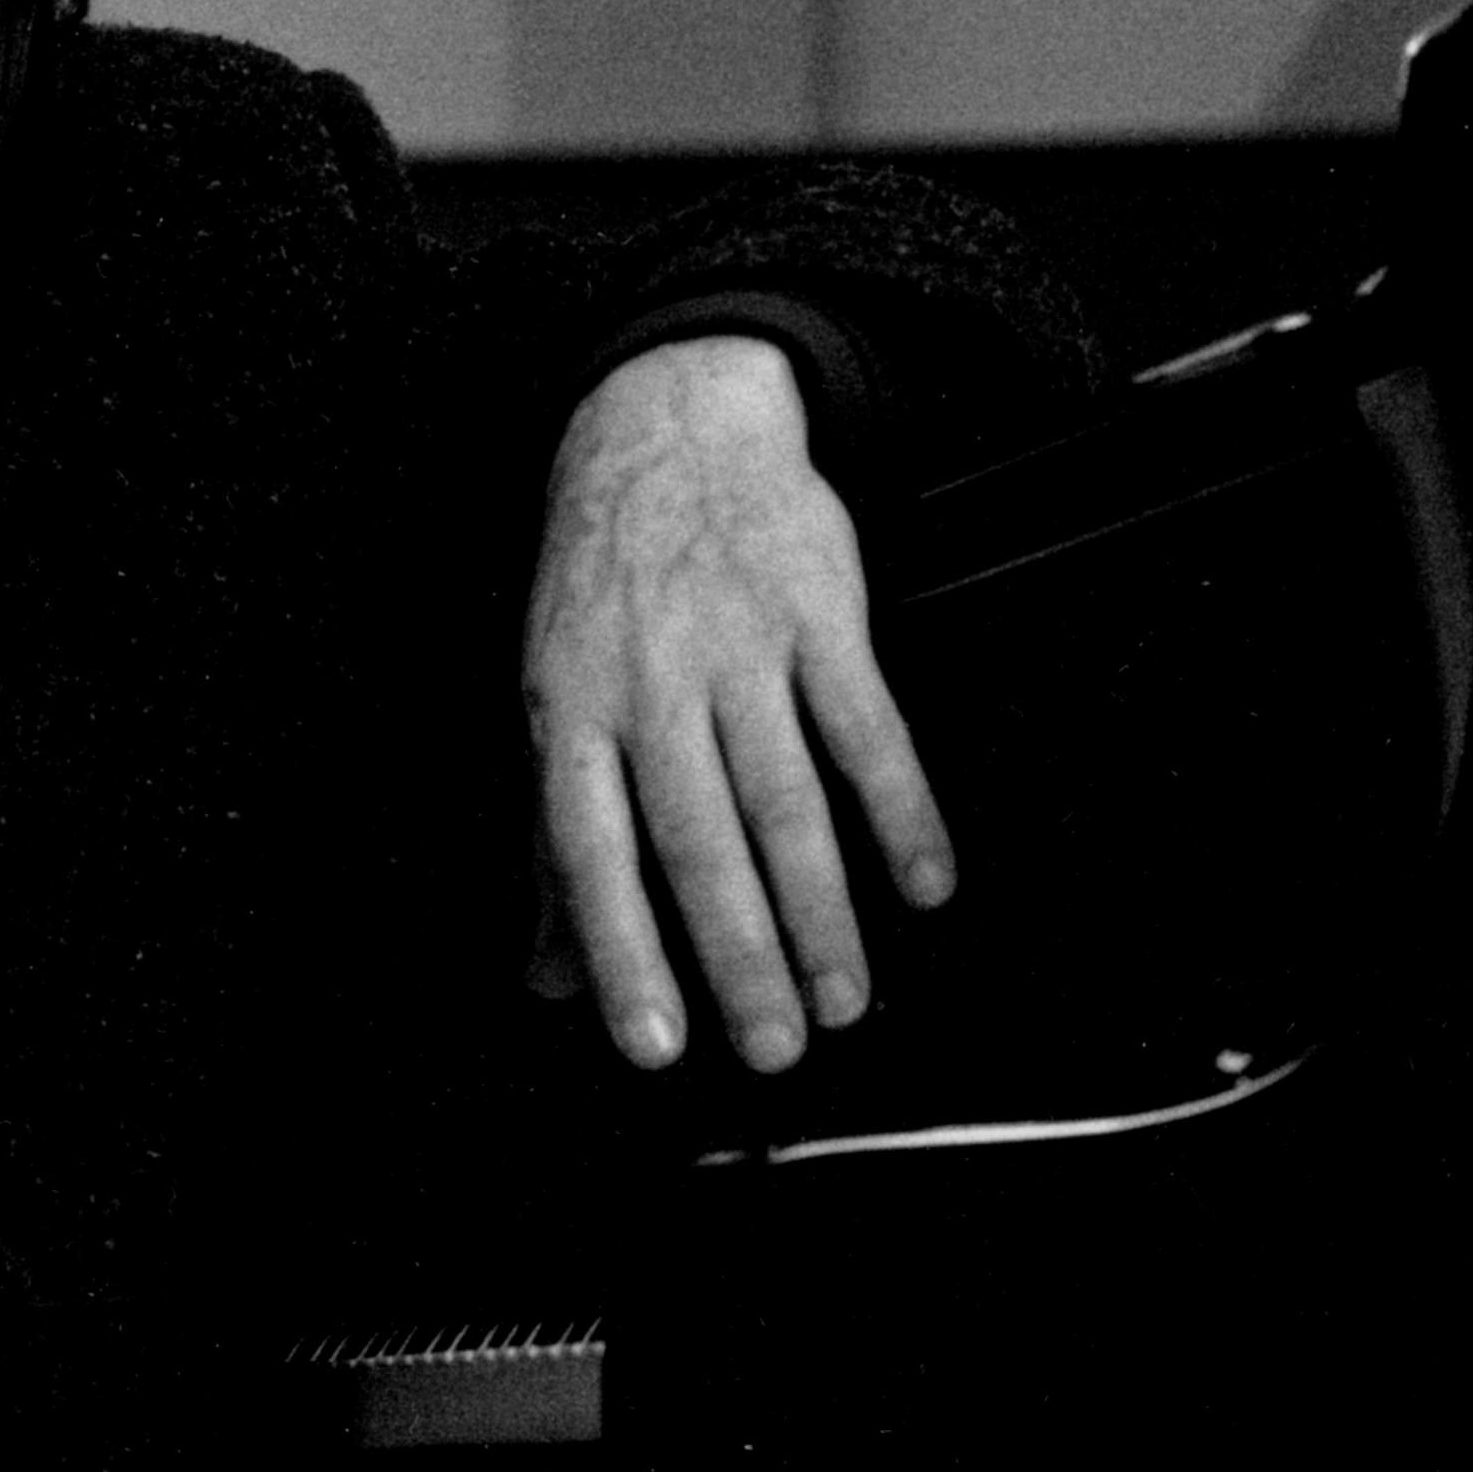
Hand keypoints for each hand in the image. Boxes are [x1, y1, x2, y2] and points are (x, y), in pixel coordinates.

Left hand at [522, 334, 953, 1074]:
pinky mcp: (819, 610)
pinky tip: (925, 881)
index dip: (622, 952)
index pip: (590, 855)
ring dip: (822, 909)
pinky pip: (867, 726)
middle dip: (741, 957)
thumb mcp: (552, 702)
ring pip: (785, 799)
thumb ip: (554, 849)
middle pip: (700, 842)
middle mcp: (650, 685)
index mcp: (570, 715)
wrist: (666, 423)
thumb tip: (547, 978)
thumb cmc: (602, 588)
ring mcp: (737, 644)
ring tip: (847, 998)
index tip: (656, 1044)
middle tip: (776, 1049)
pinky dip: (903, 809)